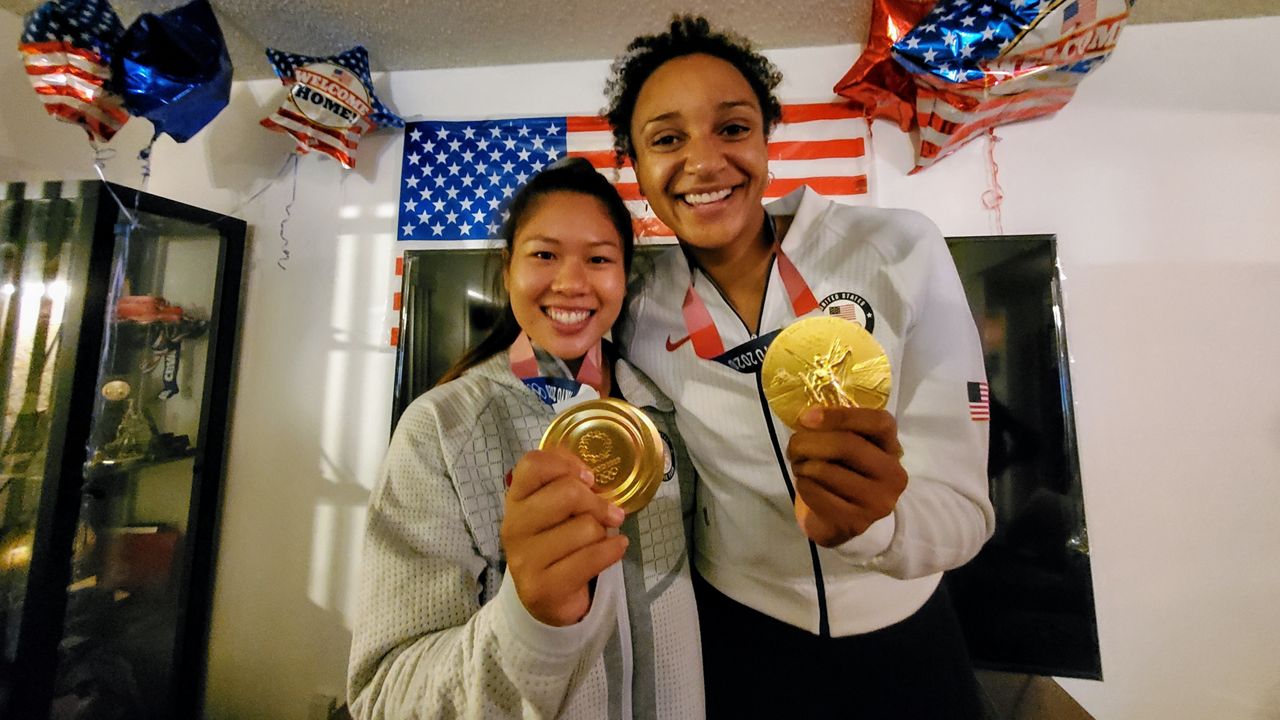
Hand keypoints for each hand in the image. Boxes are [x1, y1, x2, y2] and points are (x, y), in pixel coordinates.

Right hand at [500, 448, 627, 625]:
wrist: (546, 599)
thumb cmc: (556, 543)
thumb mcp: (555, 509)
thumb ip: (566, 483)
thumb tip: (590, 474)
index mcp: (516, 499)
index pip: (533, 464)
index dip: (566, 464)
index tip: (587, 478)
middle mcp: (514, 526)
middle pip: (568, 492)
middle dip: (597, 502)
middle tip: (607, 513)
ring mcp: (525, 559)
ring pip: (585, 527)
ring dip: (604, 532)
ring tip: (600, 538)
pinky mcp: (543, 587)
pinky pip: (592, 557)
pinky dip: (613, 550)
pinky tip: (616, 548)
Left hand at [786, 406, 906, 547]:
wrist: (840, 521)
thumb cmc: (843, 473)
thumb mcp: (848, 447)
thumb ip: (837, 429)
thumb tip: (809, 417)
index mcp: (892, 447)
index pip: (877, 422)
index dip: (840, 416)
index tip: (807, 418)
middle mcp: (893, 474)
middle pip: (847, 445)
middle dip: (809, 442)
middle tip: (793, 446)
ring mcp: (877, 501)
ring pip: (826, 470)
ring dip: (802, 465)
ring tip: (799, 466)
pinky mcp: (856, 521)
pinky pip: (816, 493)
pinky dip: (802, 485)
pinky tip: (805, 484)